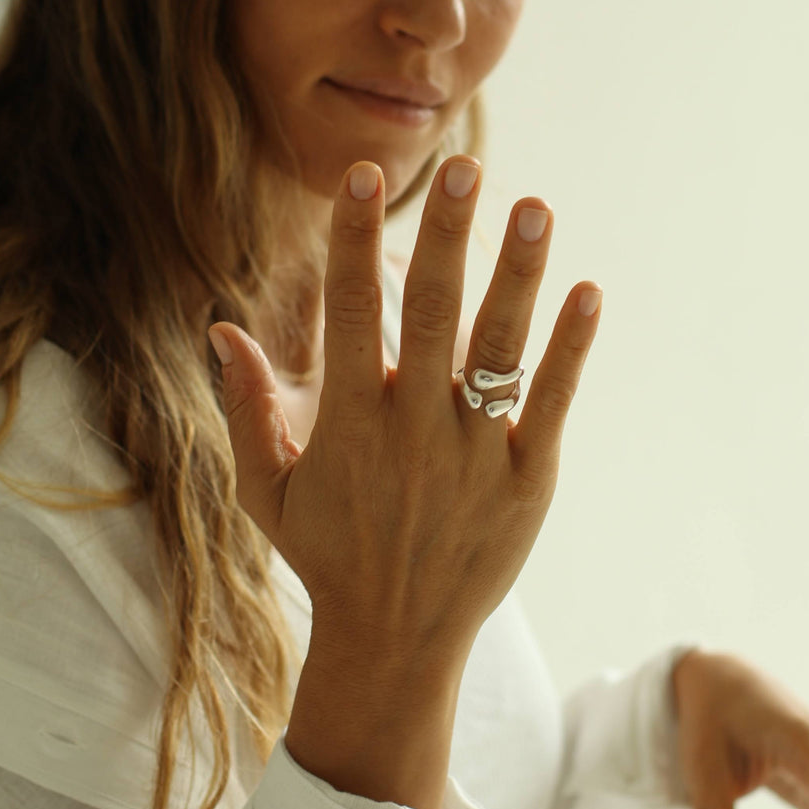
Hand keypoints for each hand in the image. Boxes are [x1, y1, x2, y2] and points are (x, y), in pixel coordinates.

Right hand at [209, 155, 600, 808]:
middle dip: (445, 237)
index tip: (362, 176)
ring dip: (518, 277)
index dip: (352, 239)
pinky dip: (571, 350)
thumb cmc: (328, 556)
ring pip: (501, 351)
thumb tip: (220, 326)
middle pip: (431, 315)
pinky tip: (588, 293)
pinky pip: (551, 404)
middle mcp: (413, 430)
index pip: (347, 312)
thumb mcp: (268, 491)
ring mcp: (476, 455)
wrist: (396, 643)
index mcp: (348, 424)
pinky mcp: (526, 481)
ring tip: (535, 207)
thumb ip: (246, 408)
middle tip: (464, 166)